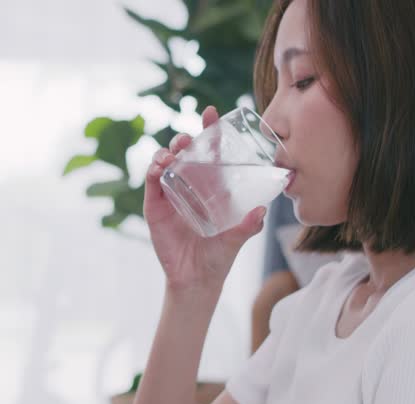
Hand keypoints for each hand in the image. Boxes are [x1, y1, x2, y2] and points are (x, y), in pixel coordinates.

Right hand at [144, 106, 267, 295]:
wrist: (196, 279)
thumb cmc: (219, 256)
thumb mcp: (237, 238)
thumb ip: (249, 226)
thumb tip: (262, 211)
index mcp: (211, 185)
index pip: (209, 152)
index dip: (209, 132)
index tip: (211, 113)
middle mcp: (190, 185)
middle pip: (184, 153)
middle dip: (184, 140)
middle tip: (188, 140)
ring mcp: (170, 194)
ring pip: (165, 162)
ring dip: (167, 152)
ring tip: (173, 155)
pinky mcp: (154, 207)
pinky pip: (152, 183)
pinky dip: (153, 171)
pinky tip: (159, 168)